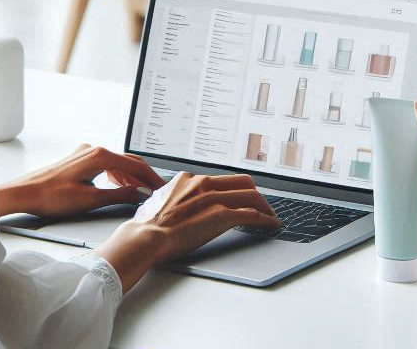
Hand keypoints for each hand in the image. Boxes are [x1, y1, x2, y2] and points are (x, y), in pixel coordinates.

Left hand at [0, 143, 165, 217]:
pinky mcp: (79, 160)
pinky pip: (106, 165)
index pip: (135, 165)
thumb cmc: (52, 197)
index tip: (162, 189)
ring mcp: (85, 153)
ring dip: (131, 177)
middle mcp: (93, 149)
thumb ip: (118, 195)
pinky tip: (121, 186)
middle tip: (157, 190)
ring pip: (117, 163)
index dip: (151, 178)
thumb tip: (140, 194)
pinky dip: (117, 175)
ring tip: (142, 192)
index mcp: (99, 156)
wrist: (25, 193)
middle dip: (144, 176)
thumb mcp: (90, 199)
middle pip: (128, 161)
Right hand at [94, 172, 278, 292]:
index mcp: (189, 179)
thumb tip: (169, 202)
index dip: (232, 190)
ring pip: (250, 195)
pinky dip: (264, 219)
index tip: (237, 198)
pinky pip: (251, 214)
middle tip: (260, 205)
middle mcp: (204, 183)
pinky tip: (270, 224)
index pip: (220, 180)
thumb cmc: (147, 224)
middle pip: (242, 182)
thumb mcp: (158, 201)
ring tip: (270, 216)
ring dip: (264, 207)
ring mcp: (214, 198)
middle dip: (254, 193)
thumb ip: (170, 197)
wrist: (146, 236)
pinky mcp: (222, 215)